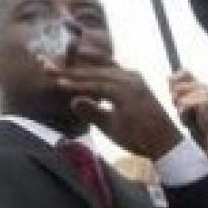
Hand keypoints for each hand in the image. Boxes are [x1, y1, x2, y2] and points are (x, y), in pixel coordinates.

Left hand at [48, 46, 182, 159]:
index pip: (95, 67)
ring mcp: (129, 82)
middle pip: (90, 66)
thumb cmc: (140, 135)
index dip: (73, 65)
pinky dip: (79, 85)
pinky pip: (98, 86)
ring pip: (92, 74)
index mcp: (125, 79)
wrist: (166, 146)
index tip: (51, 64)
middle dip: (65, 63)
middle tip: (41, 61)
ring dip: (68, 72)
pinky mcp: (128, 92)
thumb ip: (92, 109)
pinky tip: (61, 84)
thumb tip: (73, 101)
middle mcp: (127, 76)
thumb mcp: (110, 122)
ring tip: (46, 70)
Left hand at [168, 70, 207, 158]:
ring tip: (188, 115)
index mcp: (198, 84)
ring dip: (179, 108)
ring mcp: (205, 92)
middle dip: (175, 98)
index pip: (184, 71)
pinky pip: (184, 103)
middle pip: (177, 85)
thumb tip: (168, 76)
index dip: (175, 80)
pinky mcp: (205, 100)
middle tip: (183, 108)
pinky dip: (183, 113)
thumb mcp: (182, 102)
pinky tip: (191, 118)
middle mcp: (203, 85)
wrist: (207, 134)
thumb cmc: (195, 119)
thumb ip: (176, 89)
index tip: (174, 93)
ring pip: (178, 95)